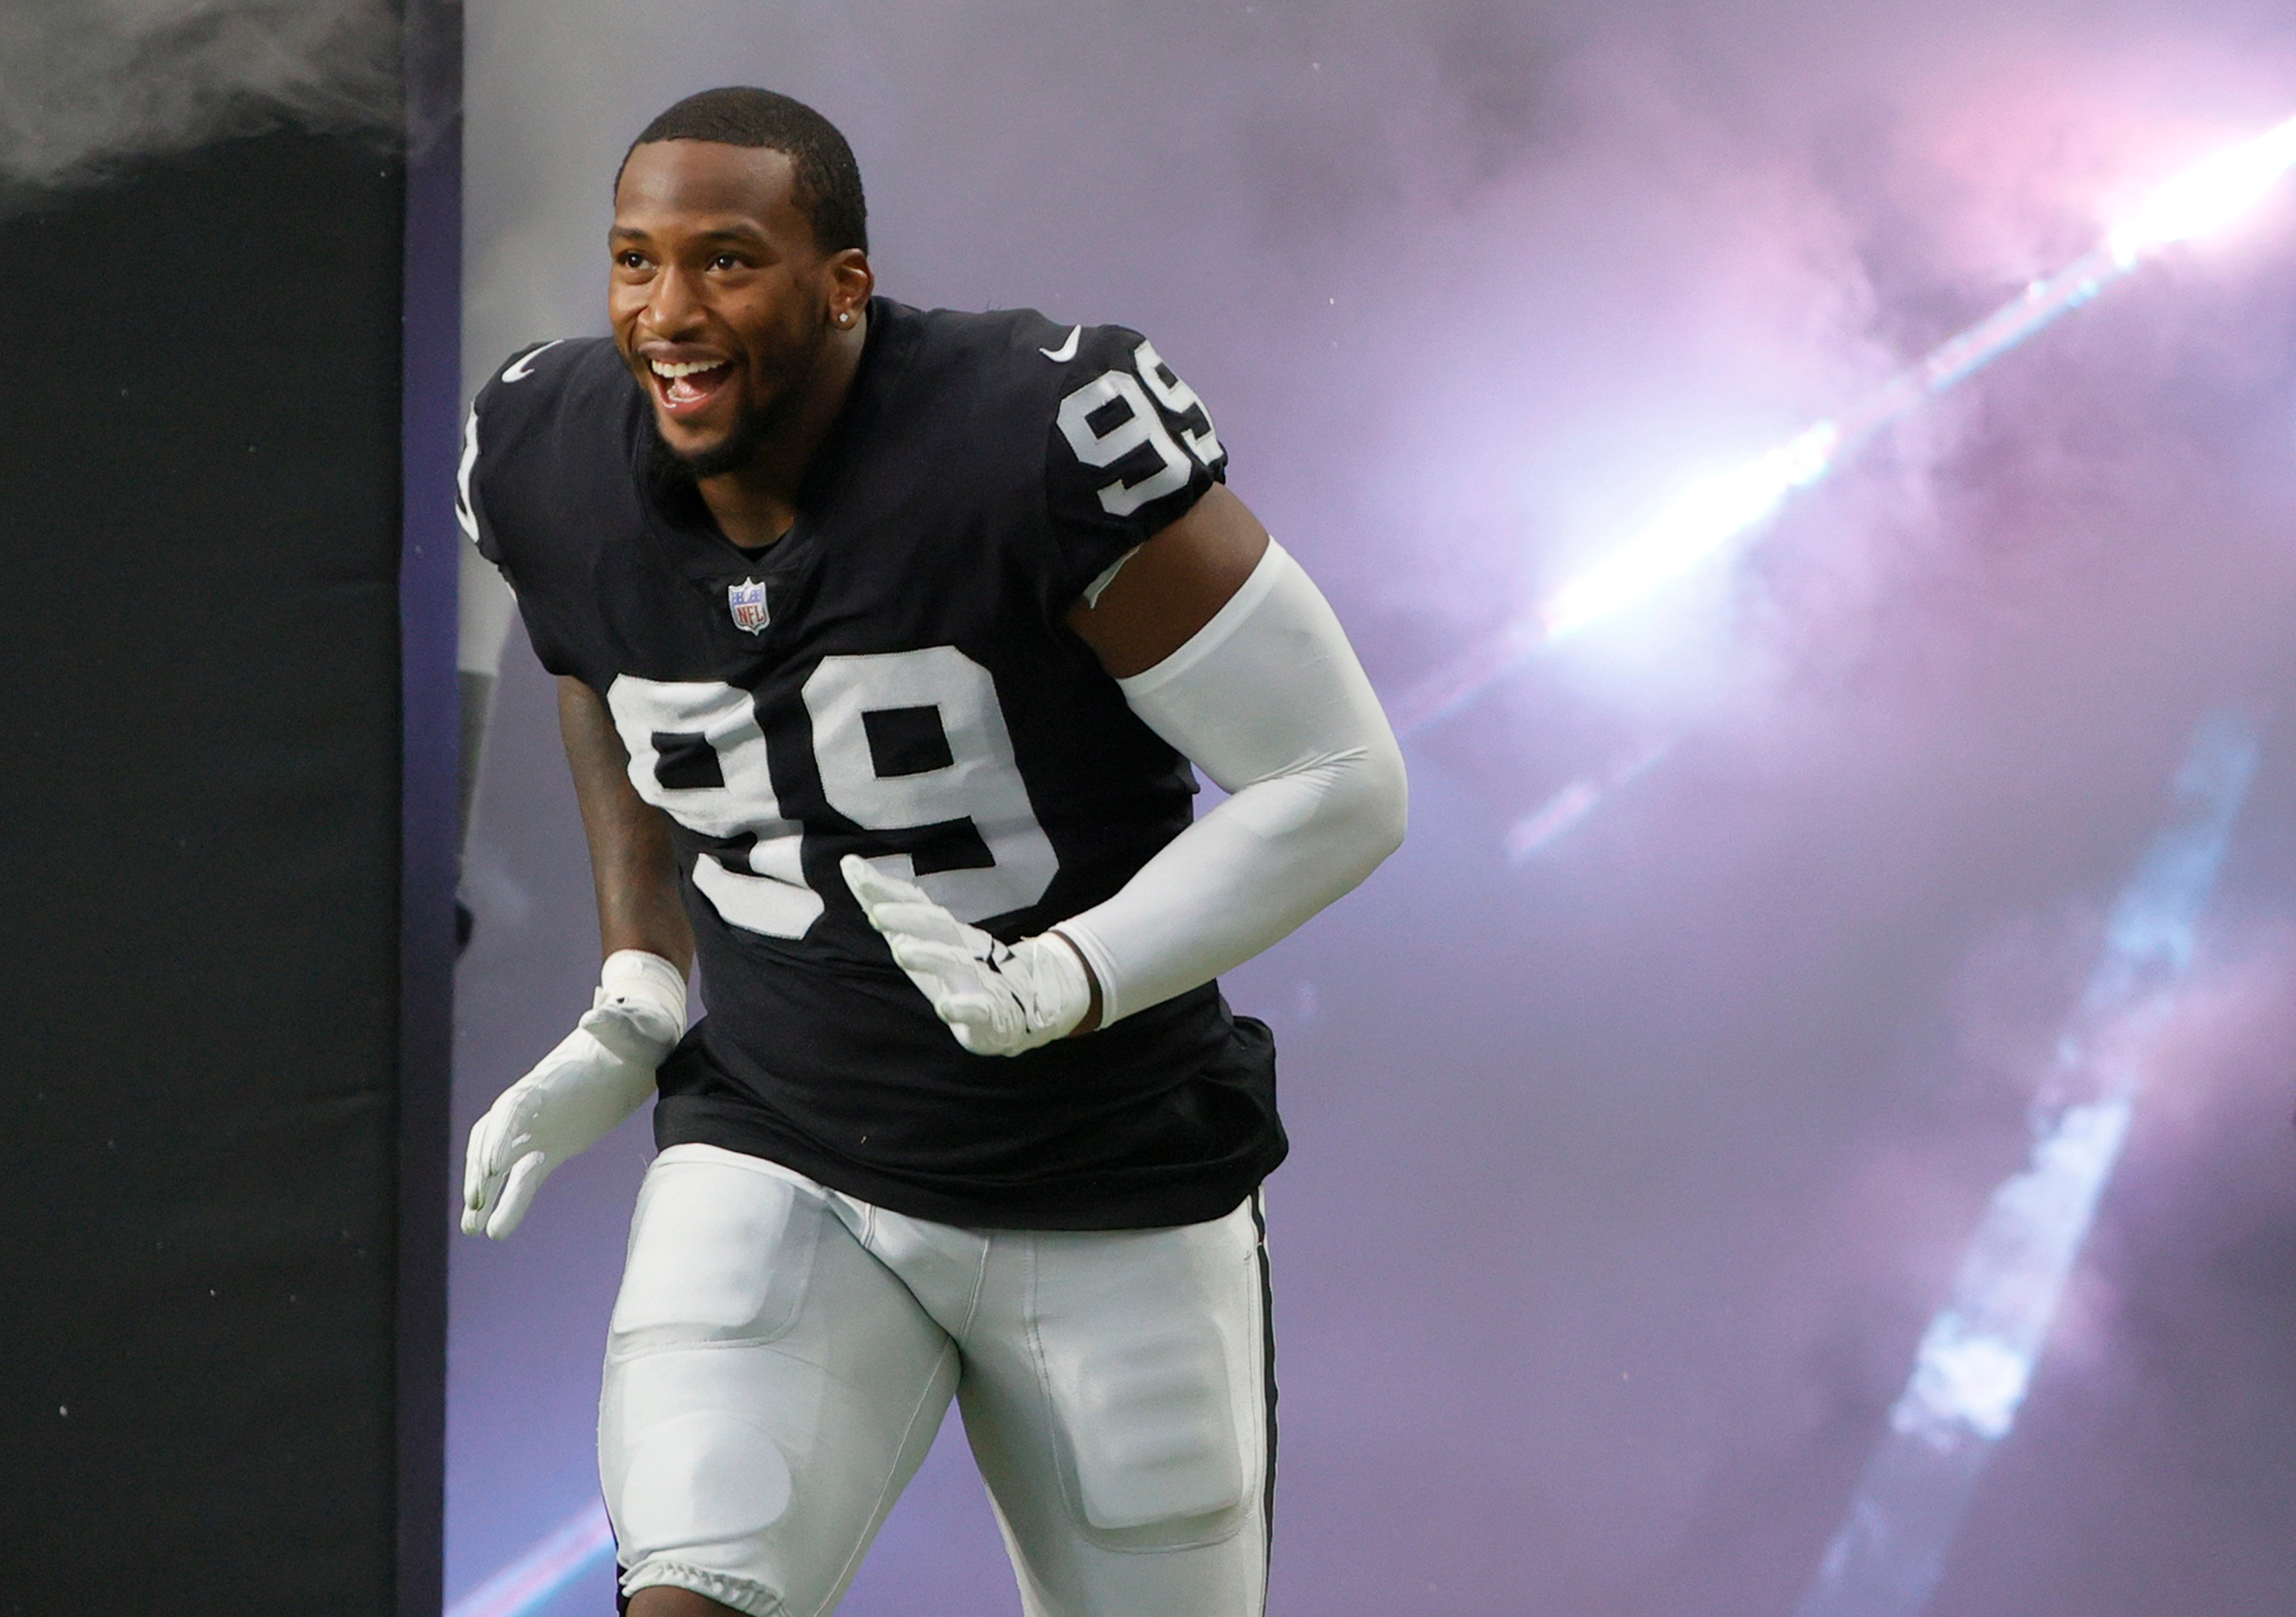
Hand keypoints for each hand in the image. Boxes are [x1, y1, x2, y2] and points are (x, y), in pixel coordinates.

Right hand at [461, 951, 685, 1238]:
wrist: (639, 1048)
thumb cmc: (635, 1032)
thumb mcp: (631, 1025)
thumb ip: (613, 1021)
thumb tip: (596, 1014)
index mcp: (547, 1077)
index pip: (512, 1108)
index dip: (501, 1135)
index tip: (495, 1166)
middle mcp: (532, 1105)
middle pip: (494, 1138)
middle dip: (481, 1169)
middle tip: (476, 1201)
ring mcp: (537, 1129)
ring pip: (502, 1167)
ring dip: (485, 1196)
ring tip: (470, 1230)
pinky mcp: (549, 1149)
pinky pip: (523, 1179)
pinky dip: (509, 1204)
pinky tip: (496, 1232)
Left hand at [841, 855, 1093, 1056]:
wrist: (1019, 1006)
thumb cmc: (958, 969)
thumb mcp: (919, 938)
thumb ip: (886, 908)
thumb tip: (850, 866)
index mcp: (944, 931)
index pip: (914, 903)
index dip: (886, 888)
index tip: (854, 870)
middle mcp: (961, 948)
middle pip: (937, 925)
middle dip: (907, 918)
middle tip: (877, 913)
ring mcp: (978, 979)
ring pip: (956, 962)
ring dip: (930, 955)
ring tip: (902, 951)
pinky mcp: (989, 1013)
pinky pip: (979, 1008)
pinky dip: (964, 1007)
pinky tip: (946, 1007)